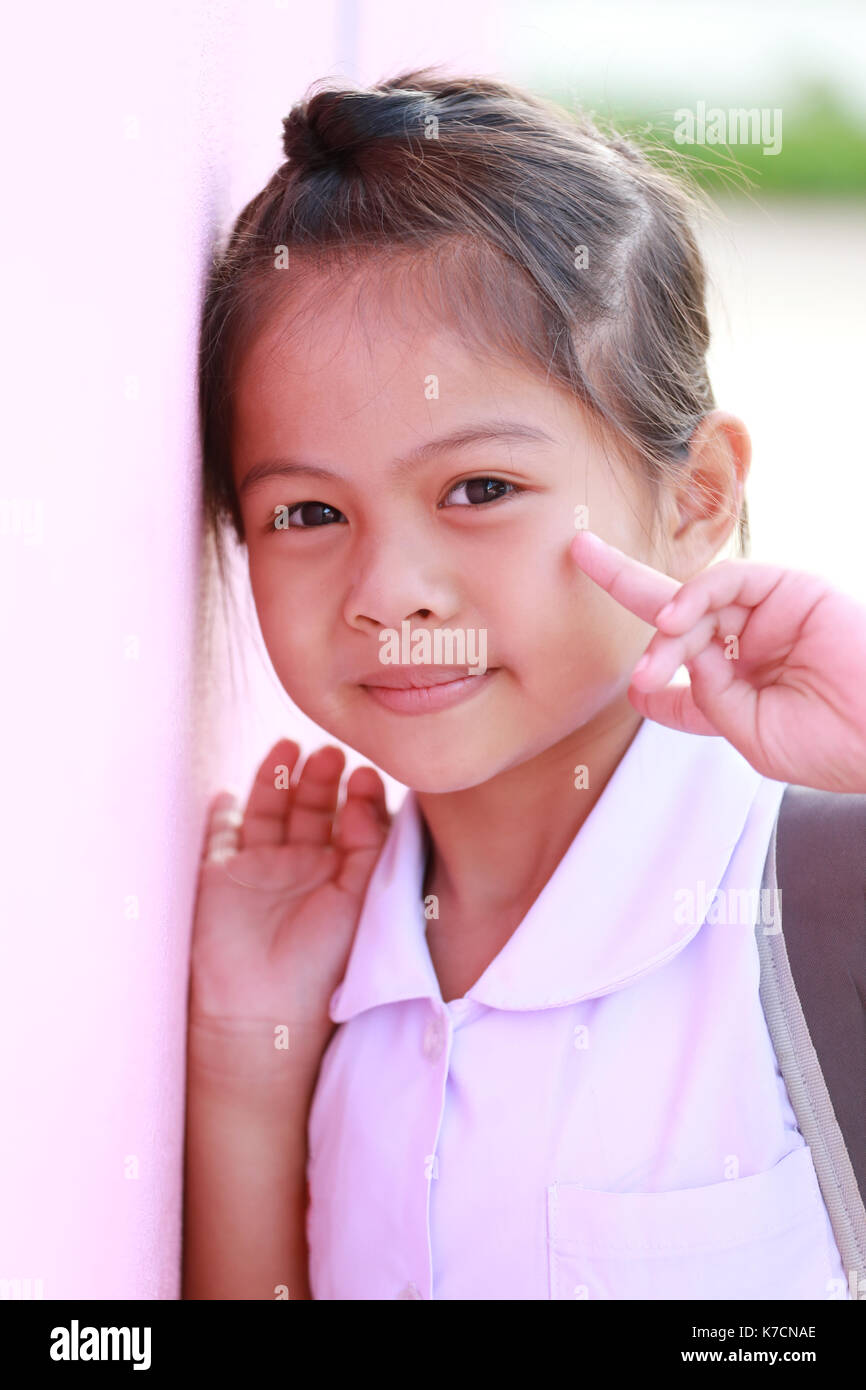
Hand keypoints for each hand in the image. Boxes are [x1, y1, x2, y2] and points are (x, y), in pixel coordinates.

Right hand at [189, 740, 389, 1054]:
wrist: (261, 1009)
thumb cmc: (322, 963)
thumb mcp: (359, 901)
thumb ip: (367, 847)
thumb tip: (364, 798)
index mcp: (340, 877)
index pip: (351, 824)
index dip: (358, 798)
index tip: (367, 776)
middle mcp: (301, 869)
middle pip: (311, 810)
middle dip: (321, 780)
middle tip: (331, 754)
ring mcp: (259, 870)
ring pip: (269, 811)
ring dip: (280, 780)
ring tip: (293, 750)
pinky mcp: (220, 875)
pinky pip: (221, 833)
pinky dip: (225, 810)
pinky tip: (236, 789)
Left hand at [571, 529, 865, 792]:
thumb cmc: (827, 747)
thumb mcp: (745, 733)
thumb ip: (703, 696)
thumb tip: (664, 668)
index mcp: (736, 685)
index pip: (678, 668)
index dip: (648, 675)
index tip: (634, 686)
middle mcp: (746, 644)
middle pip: (673, 609)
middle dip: (623, 579)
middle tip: (580, 551)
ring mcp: (768, 614)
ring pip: (696, 599)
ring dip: (666, 630)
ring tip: (654, 663)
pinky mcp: (791, 589)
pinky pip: (730, 580)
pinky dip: (697, 595)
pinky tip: (675, 620)